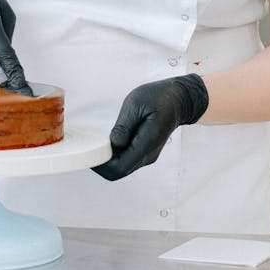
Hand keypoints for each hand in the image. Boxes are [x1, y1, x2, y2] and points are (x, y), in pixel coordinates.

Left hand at [93, 74, 208, 180]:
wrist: (178, 100)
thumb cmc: (158, 98)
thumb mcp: (137, 104)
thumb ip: (124, 126)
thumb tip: (113, 144)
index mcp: (147, 143)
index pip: (120, 167)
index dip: (102, 165)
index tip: (91, 152)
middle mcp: (148, 155)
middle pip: (119, 172)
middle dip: (102, 163)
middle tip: (91, 146)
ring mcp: (147, 156)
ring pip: (122, 168)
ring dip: (108, 159)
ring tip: (100, 141)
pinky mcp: (145, 153)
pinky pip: (126, 161)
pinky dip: (115, 155)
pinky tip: (110, 141)